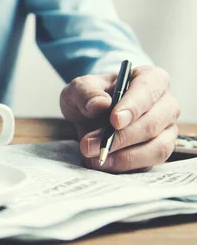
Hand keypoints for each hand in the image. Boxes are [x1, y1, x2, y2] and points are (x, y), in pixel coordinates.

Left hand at [60, 66, 180, 172]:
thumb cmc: (91, 96)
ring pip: (157, 148)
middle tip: (89, 145)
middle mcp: (165, 104)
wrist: (89, 114)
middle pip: (153, 123)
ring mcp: (165, 130)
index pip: (149, 90)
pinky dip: (125, 166)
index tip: (114, 120)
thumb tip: (99, 104)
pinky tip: (103, 163)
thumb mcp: (78, 88)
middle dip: (121, 137)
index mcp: (151, 79)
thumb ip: (86, 92)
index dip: (133, 106)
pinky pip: (149, 163)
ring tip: (95, 157)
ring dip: (124, 156)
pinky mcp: (158, 151)